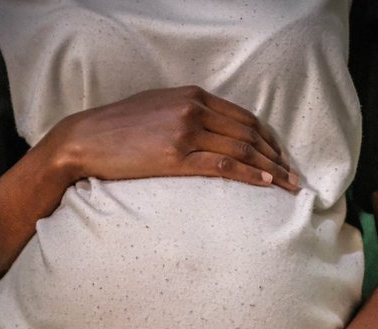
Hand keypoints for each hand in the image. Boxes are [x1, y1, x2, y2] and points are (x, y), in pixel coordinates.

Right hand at [49, 86, 299, 191]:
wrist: (84, 140)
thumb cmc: (116, 129)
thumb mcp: (157, 108)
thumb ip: (186, 113)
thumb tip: (209, 129)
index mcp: (192, 95)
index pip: (243, 116)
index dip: (267, 138)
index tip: (280, 155)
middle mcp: (193, 109)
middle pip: (248, 133)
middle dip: (275, 155)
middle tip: (293, 175)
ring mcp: (185, 131)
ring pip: (241, 149)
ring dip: (270, 169)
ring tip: (288, 185)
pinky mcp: (175, 156)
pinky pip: (222, 166)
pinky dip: (248, 174)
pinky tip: (265, 184)